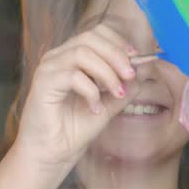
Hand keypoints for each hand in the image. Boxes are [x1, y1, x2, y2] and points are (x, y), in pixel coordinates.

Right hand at [15, 23, 140, 169]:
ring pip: (82, 53)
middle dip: (116, 55)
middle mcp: (57, 58)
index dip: (118, 43)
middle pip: (90, 37)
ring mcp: (48, 68)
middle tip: (130, 77)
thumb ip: (124, 87)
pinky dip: (91, 91)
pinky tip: (94, 108)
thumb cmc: (73, 129)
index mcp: (70, 57)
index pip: (95, 34)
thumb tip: (145, 69)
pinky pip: (73, 75)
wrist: (52, 154)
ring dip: (106, 72)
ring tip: (115, 93)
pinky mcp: (43, 83)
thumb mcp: (108, 105)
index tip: (135, 61)